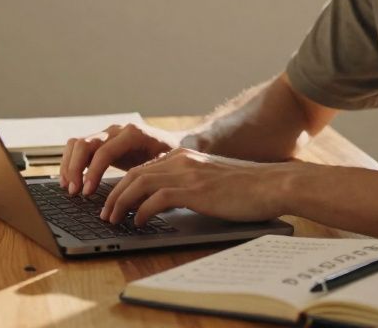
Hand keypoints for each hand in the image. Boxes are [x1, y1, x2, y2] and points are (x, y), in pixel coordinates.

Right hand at [59, 122, 183, 196]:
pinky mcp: (100, 142)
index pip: (104, 151)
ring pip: (76, 143)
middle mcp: (116, 131)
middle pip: (84, 143)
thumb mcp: (165, 166)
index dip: (93, 172)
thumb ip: (150, 179)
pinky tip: (70, 181)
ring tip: (69, 188)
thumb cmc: (169, 156)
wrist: (171, 143)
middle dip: (75, 168)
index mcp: (133, 134)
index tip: (87, 191)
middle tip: (74, 192)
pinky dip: (70, 163)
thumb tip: (134, 201)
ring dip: (69, 166)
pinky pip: (77, 148)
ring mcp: (106, 134)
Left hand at [99, 148, 288, 225]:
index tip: (114, 202)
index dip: (124, 186)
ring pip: (139, 184)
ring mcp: (188, 173)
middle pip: (134, 174)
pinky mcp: (194, 190)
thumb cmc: (247, 188)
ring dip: (121, 203)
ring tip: (113, 219)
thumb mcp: (211, 180)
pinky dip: (142, 211)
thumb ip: (189, 183)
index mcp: (184, 155)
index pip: (143, 168)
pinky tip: (138, 222)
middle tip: (105, 213)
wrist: (272, 184)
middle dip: (114, 195)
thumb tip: (167, 201)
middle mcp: (182, 160)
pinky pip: (157, 199)